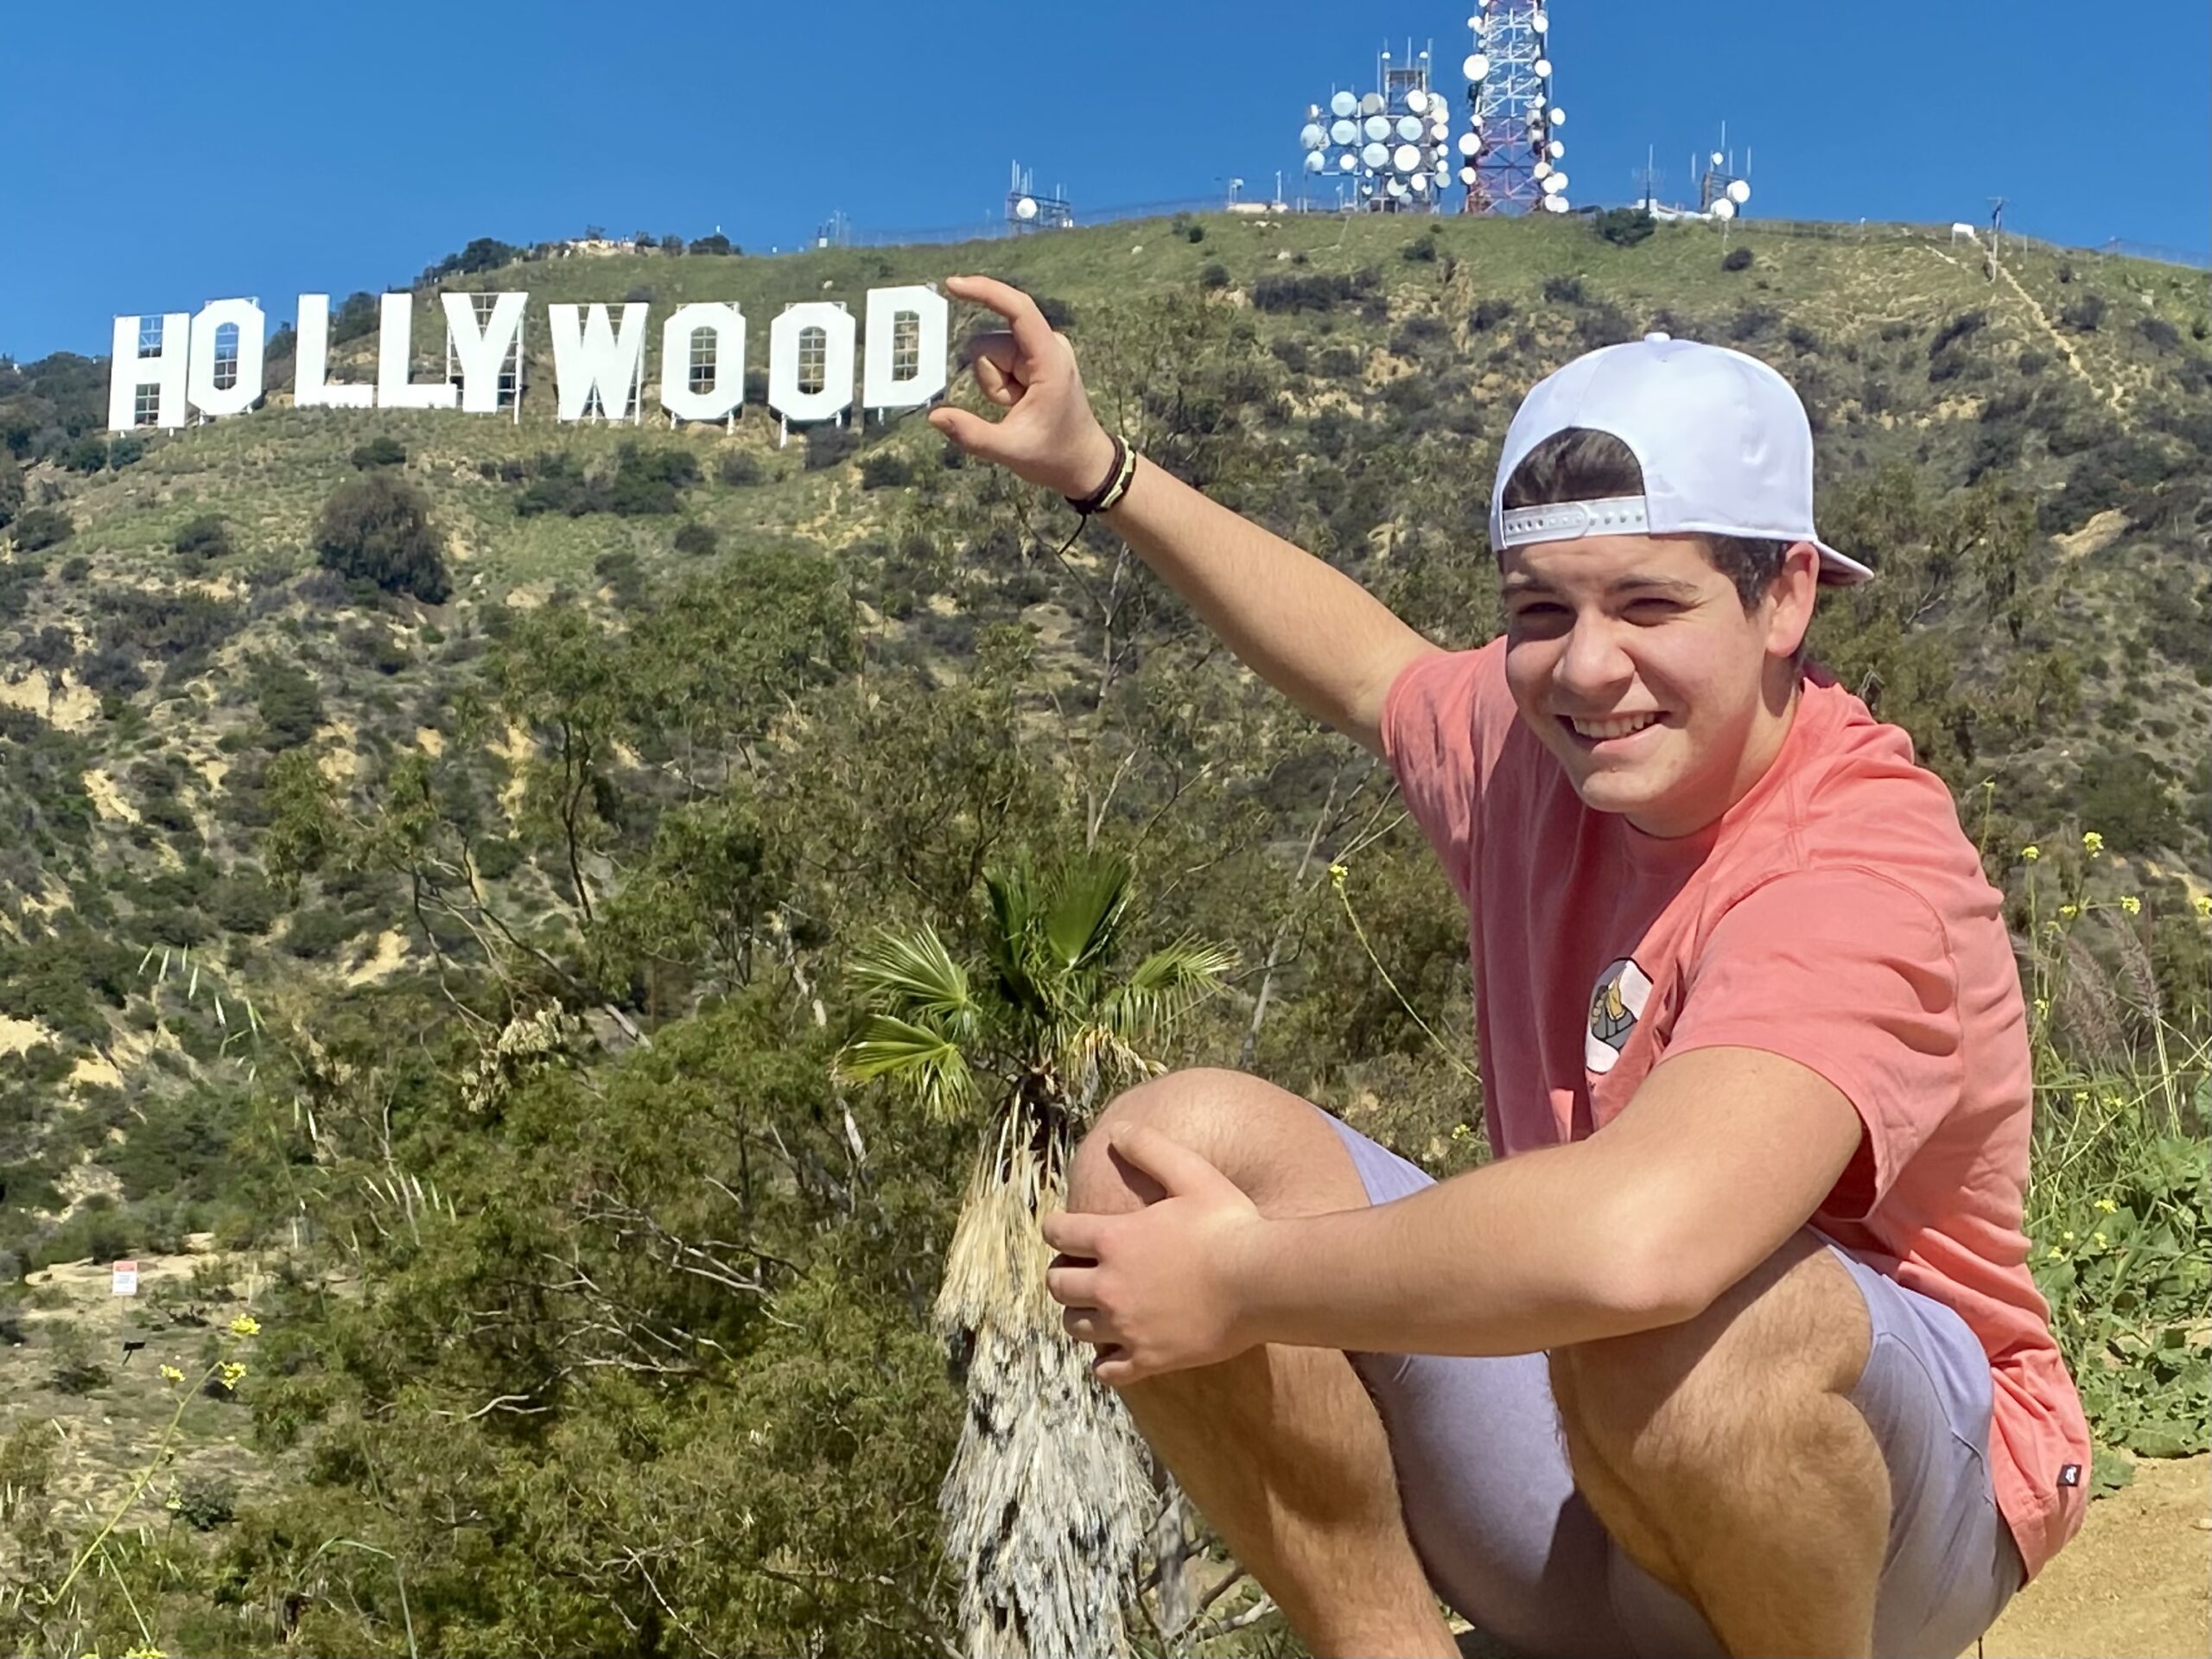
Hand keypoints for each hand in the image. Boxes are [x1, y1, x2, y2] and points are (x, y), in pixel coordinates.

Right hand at [926, 274, 1118, 499]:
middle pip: (990, 345)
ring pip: (990, 355)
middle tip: (1016, 409)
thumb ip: (971, 434)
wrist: (1083, 463)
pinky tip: (1020, 403)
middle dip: (991, 380)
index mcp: (1050, 359)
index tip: (952, 285)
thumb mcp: (1009, 450)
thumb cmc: (1054, 456)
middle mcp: (1048, 345)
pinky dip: (1001, 385)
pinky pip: (999, 362)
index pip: (1018, 309)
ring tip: (1020, 408)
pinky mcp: (1035, 357)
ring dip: (995, 385)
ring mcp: (1042, 350)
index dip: (986, 292)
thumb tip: (934, 416)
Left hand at [1040, 1124, 1266, 1386]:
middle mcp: (1109, 1285)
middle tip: (1079, 1270)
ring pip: (1074, 1327)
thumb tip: (1118, 1129)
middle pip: (1057, 1284)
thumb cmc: (1230, 1224)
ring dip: (1079, 1315)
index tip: (1065, 1229)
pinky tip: (1114, 1352)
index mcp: (1113, 1239)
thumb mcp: (1191, 1174)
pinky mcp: (1149, 1358)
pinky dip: (1104, 1363)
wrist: (1262, 1282)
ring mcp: (1127, 1326)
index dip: (1057, 1228)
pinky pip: (1107, 1371)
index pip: (1058, 1233)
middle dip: (1063, 1274)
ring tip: (1096, 1308)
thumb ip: (1151, 1149)